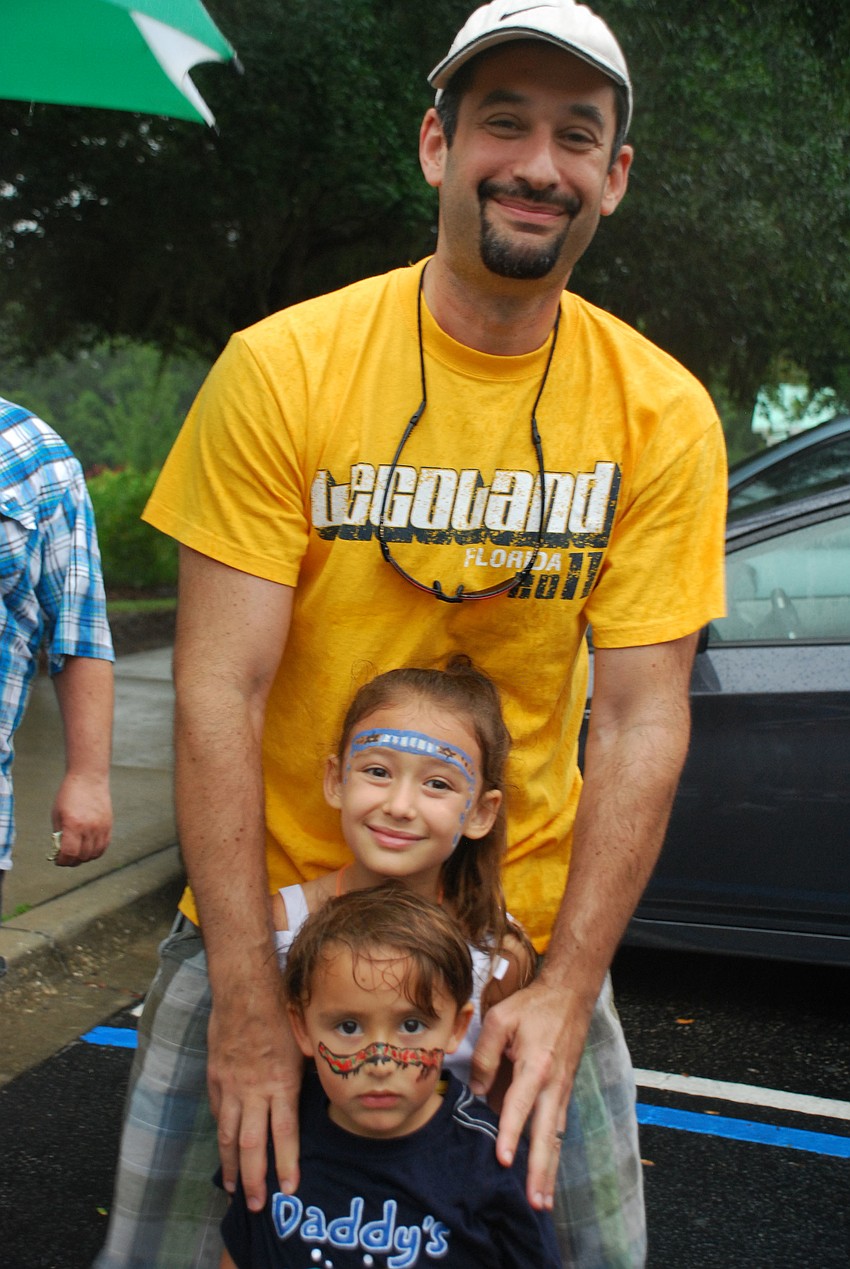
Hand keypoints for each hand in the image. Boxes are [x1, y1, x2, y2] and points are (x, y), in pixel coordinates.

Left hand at [51, 772, 111, 864]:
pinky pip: (104, 846)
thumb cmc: (70, 793)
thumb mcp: (57, 814)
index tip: (58, 860)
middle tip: (66, 858)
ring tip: (78, 853)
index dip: (62, 861)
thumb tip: (59, 850)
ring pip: (94, 854)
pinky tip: (89, 848)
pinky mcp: (109, 825)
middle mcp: (89, 828)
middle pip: (82, 856)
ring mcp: (101, 827)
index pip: (69, 853)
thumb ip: (58, 833)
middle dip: (72, 861)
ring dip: (85, 858)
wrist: (89, 779)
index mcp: (73, 825)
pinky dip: (96, 852)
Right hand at [208, 996, 302, 1210]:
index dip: (286, 1163)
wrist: (244, 989)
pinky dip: (222, 1133)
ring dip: (231, 1166)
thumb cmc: (280, 1011)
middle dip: (255, 1179)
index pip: (284, 1133)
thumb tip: (319, 1093)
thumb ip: (306, 1073)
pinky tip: (225, 1148)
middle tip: (258, 1206)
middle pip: (251, 1144)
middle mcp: (254, 1089)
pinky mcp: (216, 1077)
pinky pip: (218, 1111)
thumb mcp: (302, 1044)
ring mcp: (231, 1085)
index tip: (289, 1189)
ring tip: (234, 1188)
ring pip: (228, 1134)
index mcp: (281, 1081)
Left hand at [469, 976, 594, 1209]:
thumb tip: (476, 1093)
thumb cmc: (533, 1006)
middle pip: (546, 1135)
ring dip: (549, 1171)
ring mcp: (562, 1091)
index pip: (520, 1106)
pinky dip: (552, 1154)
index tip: (504, 1161)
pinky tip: (546, 1174)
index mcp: (537, 1065)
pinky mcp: (564, 1092)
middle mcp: (554, 1085)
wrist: (570, 995)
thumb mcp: (501, 1020)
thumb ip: (486, 1057)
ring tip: (542, 1202)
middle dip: (539, 1171)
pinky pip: (557, 1129)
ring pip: (555, 1138)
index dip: (511, 1134)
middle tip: (534, 1202)